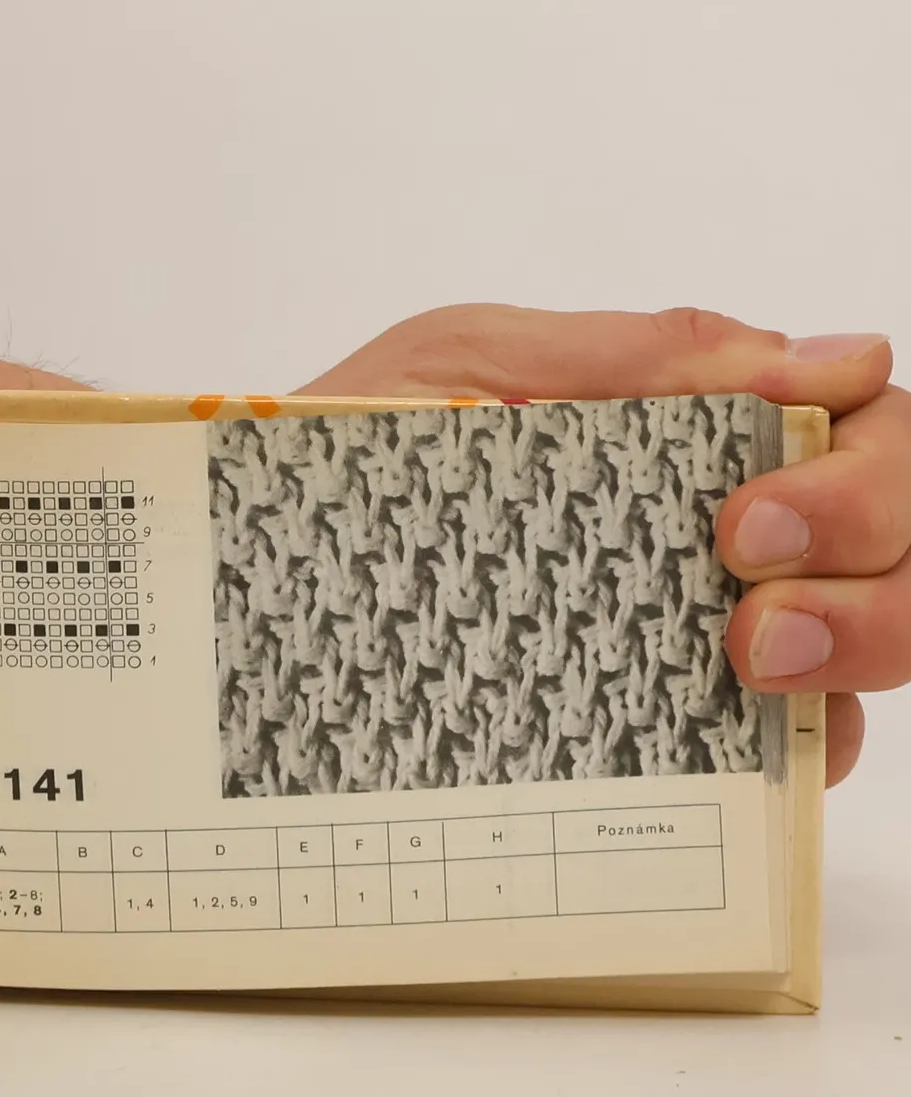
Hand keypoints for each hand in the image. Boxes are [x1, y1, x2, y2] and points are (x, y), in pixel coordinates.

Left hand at [304, 305, 904, 785]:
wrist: (252, 569)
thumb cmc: (352, 454)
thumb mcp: (465, 366)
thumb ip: (629, 355)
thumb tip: (824, 357)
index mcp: (690, 425)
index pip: (864, 418)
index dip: (861, 462)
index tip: (750, 510)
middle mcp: (731, 525)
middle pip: (903, 520)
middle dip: (872, 542)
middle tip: (748, 573)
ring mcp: (716, 625)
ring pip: (890, 626)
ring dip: (863, 636)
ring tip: (744, 657)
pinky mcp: (678, 726)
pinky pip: (807, 741)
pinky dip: (809, 739)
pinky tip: (746, 728)